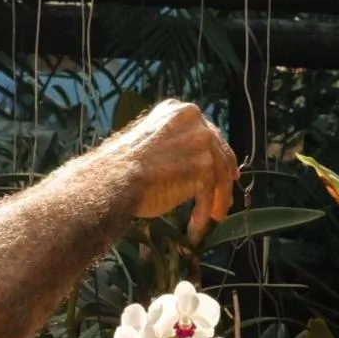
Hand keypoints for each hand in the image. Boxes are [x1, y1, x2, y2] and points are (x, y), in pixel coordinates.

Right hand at [114, 100, 238, 242]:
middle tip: (224, 196)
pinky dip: (203, 212)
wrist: (114, 178)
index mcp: (178, 111)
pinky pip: (208, 194)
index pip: (207, 133)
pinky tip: (196, 226)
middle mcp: (194, 121)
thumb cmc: (120, 166)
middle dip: (224, 177)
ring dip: (216, 200)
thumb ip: (172, 145)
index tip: (224, 169)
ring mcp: (201, 143)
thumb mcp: (149, 141)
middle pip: (218, 152)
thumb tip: (186, 162)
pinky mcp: (203, 167)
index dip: (216, 153)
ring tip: (212, 218)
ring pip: (218, 175)